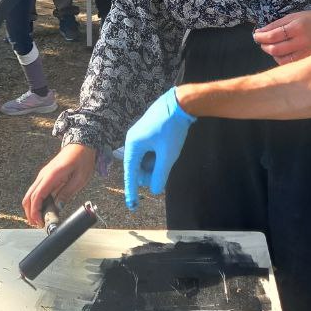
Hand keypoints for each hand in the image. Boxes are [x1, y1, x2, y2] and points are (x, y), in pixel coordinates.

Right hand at [22, 144, 96, 225]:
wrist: (81, 144)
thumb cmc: (82, 159)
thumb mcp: (80, 179)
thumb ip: (67, 193)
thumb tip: (58, 207)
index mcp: (52, 175)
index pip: (37, 196)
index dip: (35, 211)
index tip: (39, 221)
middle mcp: (44, 175)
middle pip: (29, 196)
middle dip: (30, 212)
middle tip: (38, 224)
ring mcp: (44, 175)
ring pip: (31, 194)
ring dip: (33, 207)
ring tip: (41, 219)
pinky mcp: (46, 176)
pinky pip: (38, 190)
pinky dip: (37, 201)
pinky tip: (45, 208)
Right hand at [122, 88, 194, 208]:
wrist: (180, 103)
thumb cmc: (172, 128)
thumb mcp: (168, 155)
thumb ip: (160, 175)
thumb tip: (155, 190)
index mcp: (133, 145)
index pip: (130, 174)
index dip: (132, 191)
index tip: (133, 207)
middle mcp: (133, 140)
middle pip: (138, 168)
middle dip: (150, 172)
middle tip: (164, 167)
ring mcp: (139, 135)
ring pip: (145, 160)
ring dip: (155, 163)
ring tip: (168, 154)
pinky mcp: (147, 132)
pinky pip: (149, 151)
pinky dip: (157, 155)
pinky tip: (167, 149)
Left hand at [252, 8, 310, 64]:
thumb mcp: (294, 16)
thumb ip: (276, 25)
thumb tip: (259, 32)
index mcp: (297, 27)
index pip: (273, 36)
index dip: (260, 37)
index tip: (256, 35)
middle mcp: (302, 42)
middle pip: (275, 49)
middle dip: (264, 46)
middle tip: (262, 42)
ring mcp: (307, 53)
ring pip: (282, 60)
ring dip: (272, 54)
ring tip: (271, 47)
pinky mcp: (310, 61)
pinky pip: (291, 65)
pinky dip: (282, 60)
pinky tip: (281, 54)